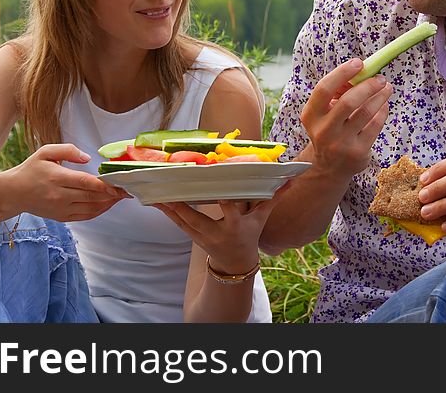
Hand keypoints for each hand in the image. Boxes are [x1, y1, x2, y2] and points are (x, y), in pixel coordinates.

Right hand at [0, 144, 129, 221]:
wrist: (13, 192)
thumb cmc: (31, 169)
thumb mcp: (45, 151)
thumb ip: (68, 150)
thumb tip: (88, 158)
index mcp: (56, 178)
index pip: (86, 183)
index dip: (106, 185)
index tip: (121, 183)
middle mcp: (59, 196)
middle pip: (92, 197)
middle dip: (112, 194)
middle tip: (128, 189)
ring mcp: (60, 209)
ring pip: (91, 209)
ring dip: (108, 204)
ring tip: (121, 196)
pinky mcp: (61, 217)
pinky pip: (85, 216)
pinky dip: (99, 211)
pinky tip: (108, 204)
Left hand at [152, 189, 283, 273]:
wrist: (236, 264)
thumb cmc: (249, 236)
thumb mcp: (261, 219)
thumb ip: (273, 198)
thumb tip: (290, 181)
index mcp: (235, 226)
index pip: (229, 210)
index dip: (224, 199)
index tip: (215, 184)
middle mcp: (217, 232)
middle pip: (197, 217)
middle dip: (182, 204)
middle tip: (169, 186)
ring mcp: (202, 236)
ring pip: (181, 220)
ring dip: (168, 206)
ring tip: (155, 190)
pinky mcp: (193, 236)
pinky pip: (177, 223)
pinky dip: (167, 211)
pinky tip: (156, 200)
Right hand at [300, 58, 391, 179]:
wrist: (328, 167)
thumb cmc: (329, 130)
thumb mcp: (323, 114)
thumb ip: (337, 93)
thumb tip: (361, 72)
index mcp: (311, 116)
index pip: (324, 89)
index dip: (342, 73)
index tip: (358, 63)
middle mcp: (323, 130)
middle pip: (348, 101)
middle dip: (368, 85)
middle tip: (379, 78)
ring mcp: (341, 143)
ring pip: (365, 113)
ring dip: (380, 96)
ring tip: (386, 87)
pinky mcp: (357, 152)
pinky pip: (375, 125)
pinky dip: (382, 111)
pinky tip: (384, 104)